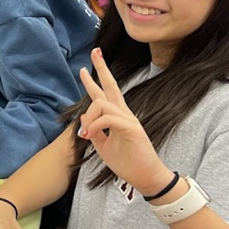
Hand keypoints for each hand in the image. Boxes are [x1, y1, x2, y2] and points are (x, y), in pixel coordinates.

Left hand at [77, 48, 173, 196]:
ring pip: (103, 104)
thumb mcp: (103, 145)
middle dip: (101, 68)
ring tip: (85, 134)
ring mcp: (130, 119)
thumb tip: (83, 124)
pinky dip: (95, 125)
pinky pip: (109, 118)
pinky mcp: (132, 129)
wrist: (145, 177)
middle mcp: (124, 114)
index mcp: (117, 116)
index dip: (95, 79)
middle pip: (112, 85)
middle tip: (94, 51)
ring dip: (89, 117)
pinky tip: (90, 135)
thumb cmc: (127, 162)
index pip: (105, 93)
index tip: (85, 67)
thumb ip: (95, 131)